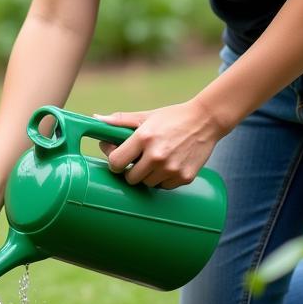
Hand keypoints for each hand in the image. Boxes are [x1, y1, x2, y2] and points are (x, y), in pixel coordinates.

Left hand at [94, 100, 223, 188]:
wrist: (206, 120)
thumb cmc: (172, 117)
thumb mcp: (146, 116)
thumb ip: (120, 120)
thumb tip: (96, 120)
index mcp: (144, 137)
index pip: (116, 162)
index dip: (114, 162)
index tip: (118, 159)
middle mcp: (157, 155)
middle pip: (130, 178)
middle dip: (131, 170)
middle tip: (139, 160)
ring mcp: (171, 168)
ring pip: (147, 184)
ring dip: (148, 176)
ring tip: (156, 160)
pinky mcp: (184, 177)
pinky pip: (164, 187)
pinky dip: (164, 179)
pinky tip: (169, 164)